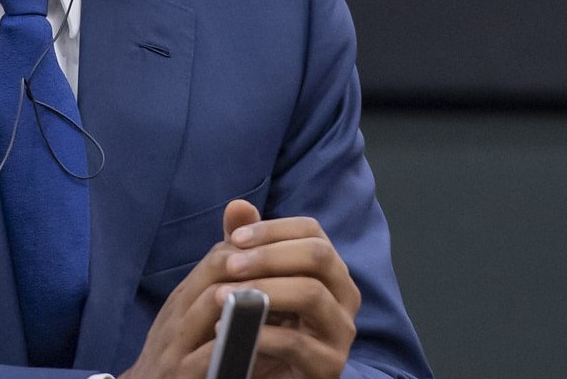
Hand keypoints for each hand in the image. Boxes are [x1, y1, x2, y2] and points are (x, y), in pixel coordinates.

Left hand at [213, 200, 360, 378]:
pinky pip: (297, 343)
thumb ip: (246, 246)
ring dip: (263, 290)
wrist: (262, 374)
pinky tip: (228, 330)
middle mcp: (344, 296)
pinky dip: (259, 333)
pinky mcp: (329, 366)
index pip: (312, 232)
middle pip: (318, 256)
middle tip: (229, 264)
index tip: (235, 237)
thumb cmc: (261, 322)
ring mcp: (341, 332)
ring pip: (311, 294)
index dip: (273, 229)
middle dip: (270, 255)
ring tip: (223, 295)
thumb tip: (237, 205)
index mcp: (330, 269)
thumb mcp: (252, 281)